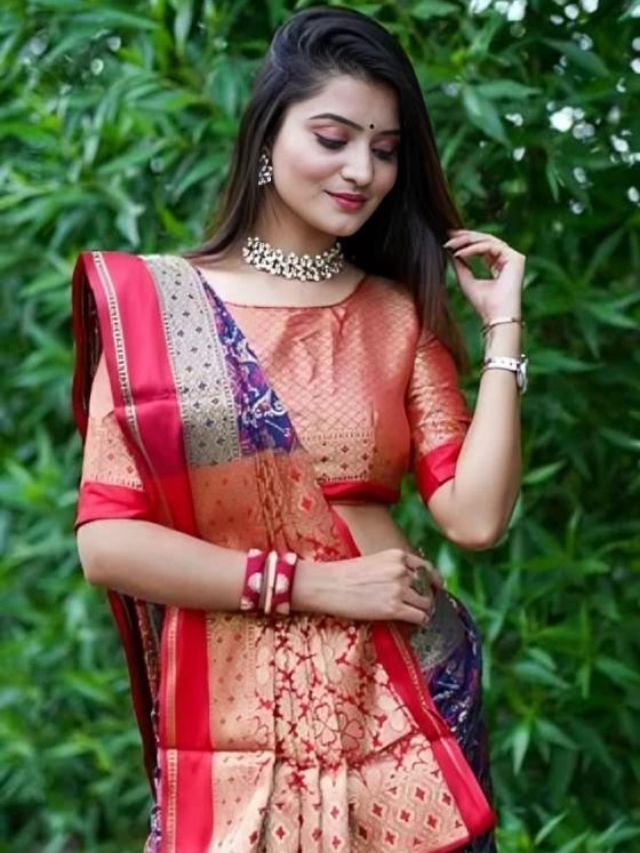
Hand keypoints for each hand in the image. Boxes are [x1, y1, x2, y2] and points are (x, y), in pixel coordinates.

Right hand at [314, 548, 442, 625]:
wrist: (327, 585)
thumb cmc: (345, 574)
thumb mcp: (374, 561)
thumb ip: (393, 567)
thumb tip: (409, 582)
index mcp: (397, 556)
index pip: (426, 568)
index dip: (432, 580)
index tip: (433, 588)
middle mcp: (402, 570)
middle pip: (428, 586)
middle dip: (428, 596)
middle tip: (424, 604)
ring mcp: (399, 589)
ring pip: (427, 603)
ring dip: (425, 610)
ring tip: (418, 614)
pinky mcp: (393, 608)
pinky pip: (420, 616)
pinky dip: (420, 621)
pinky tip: (414, 622)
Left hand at [443, 228, 525, 323]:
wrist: (495, 317)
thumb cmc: (483, 305)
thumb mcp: (467, 281)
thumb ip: (461, 266)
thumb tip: (452, 251)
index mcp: (498, 265)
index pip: (483, 246)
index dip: (467, 241)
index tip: (449, 239)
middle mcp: (508, 259)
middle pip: (486, 240)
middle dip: (466, 236)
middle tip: (449, 235)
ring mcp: (514, 258)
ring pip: (488, 240)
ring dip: (467, 241)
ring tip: (451, 246)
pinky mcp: (516, 258)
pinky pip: (491, 246)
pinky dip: (473, 249)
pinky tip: (460, 254)